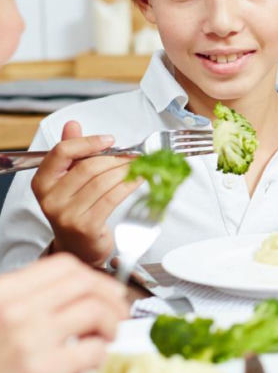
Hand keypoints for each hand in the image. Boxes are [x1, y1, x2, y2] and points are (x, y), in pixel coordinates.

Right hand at [0, 254, 127, 372]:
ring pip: (95, 311)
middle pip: (85, 283)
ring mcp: (29, 339)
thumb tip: (73, 295)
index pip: (64, 266)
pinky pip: (92, 350)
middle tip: (117, 311)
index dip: (93, 277)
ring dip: (112, 323)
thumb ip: (28, 301)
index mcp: (4, 293)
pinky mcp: (42, 372)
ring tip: (107, 336)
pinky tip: (92, 360)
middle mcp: (15, 310)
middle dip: (111, 296)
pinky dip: (101, 354)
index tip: (105, 288)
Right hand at [32, 121, 142, 265]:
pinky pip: (112, 197)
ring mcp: (67, 214)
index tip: (109, 139)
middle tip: (134, 154)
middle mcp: (51, 199)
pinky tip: (139, 178)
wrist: (79, 247)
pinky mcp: (86, 226)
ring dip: (126, 170)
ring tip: (139, 165)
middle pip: (88, 166)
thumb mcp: (68, 179)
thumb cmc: (76, 209)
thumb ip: (71, 152)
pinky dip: (129, 184)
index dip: (88, 142)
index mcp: (43, 182)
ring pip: (103, 181)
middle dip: (116, 157)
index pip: (62, 152)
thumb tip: (73, 124)